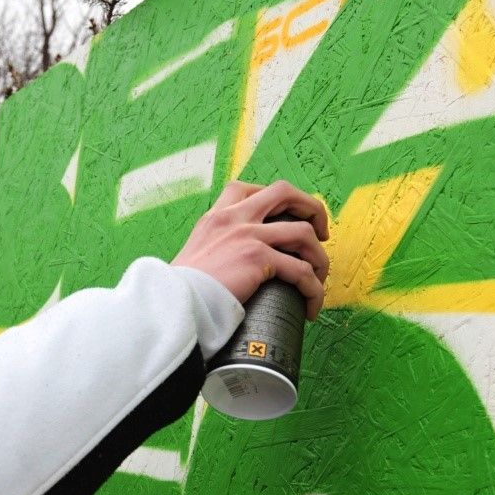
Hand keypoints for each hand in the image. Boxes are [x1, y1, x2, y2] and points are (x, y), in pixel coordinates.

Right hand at [171, 180, 329, 319]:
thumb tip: (229, 266)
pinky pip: (302, 271)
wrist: (173, 303)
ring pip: (303, 232)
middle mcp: (233, 218)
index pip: (247, 189)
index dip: (275, 199)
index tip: (286, 215)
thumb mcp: (193, 256)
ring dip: (319, 256)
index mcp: (215, 217)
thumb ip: (213, 250)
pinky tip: (311, 305)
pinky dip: (313, 289)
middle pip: (285, 192)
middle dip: (311, 208)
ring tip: (319, 278)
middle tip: (320, 233)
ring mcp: (248, 235)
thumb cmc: (180, 291)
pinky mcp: (259, 258)